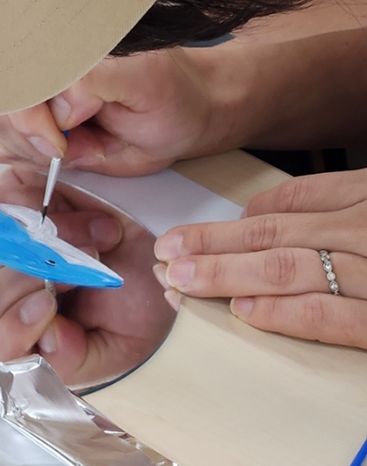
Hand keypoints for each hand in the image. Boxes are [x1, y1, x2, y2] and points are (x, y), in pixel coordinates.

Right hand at [0, 46, 233, 176]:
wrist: (180, 116)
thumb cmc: (169, 96)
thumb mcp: (143, 80)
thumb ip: (95, 82)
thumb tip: (57, 106)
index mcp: (61, 50)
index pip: (14, 83)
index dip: (27, 120)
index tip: (60, 144)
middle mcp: (40, 73)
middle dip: (34, 142)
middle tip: (78, 147)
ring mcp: (31, 100)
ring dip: (37, 154)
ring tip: (83, 146)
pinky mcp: (29, 127)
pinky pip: (1, 148)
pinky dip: (31, 162)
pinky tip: (67, 153)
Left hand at [0, 168, 176, 386]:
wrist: (161, 253)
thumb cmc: (137, 303)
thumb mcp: (119, 347)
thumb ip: (76, 359)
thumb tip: (48, 339)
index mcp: (28, 340)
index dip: (13, 334)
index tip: (50, 307)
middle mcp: (9, 298)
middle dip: (34, 282)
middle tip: (85, 267)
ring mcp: (5, 253)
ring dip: (52, 245)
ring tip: (99, 242)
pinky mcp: (10, 208)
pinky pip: (3, 206)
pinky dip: (46, 209)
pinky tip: (84, 219)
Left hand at [154, 168, 366, 349]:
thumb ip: (335, 201)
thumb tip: (256, 212)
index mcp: (366, 197)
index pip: (289, 202)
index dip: (232, 220)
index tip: (189, 235)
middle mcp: (363, 230)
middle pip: (271, 235)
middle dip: (210, 245)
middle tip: (165, 255)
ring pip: (283, 269)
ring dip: (224, 275)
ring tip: (181, 281)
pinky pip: (324, 314)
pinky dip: (279, 312)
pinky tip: (239, 311)